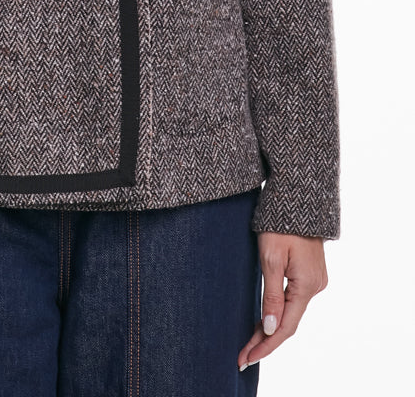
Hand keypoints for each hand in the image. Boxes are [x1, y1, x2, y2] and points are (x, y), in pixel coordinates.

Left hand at [238, 232, 328, 371]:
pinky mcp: (310, 272)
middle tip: (242, 357)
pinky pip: (293, 299)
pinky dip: (278, 312)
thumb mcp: (270, 258)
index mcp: (307, 285)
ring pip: (291, 312)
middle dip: (265, 341)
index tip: (247, 359)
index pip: (285, 327)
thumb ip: (271, 295)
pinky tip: (264, 320)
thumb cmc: (280, 224)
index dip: (266, 346)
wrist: (296, 198)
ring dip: (271, 328)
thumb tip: (271, 329)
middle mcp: (315, 286)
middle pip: (289, 322)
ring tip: (248, 343)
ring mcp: (314, 280)